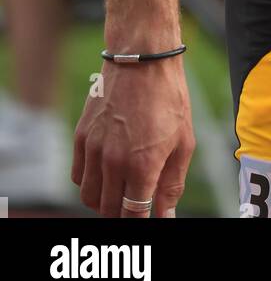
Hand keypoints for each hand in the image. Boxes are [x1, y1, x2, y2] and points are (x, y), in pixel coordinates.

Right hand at [72, 56, 195, 216]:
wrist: (143, 58)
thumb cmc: (169, 98)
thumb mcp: (184, 142)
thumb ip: (172, 183)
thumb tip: (166, 215)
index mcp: (142, 166)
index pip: (132, 215)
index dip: (140, 222)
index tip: (147, 218)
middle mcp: (113, 162)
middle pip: (109, 210)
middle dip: (123, 214)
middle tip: (136, 204)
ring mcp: (94, 149)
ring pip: (89, 198)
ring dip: (104, 202)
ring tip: (120, 191)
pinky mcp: (81, 136)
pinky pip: (78, 176)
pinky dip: (89, 183)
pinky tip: (105, 174)